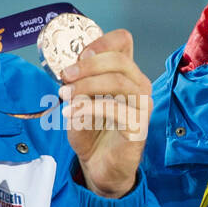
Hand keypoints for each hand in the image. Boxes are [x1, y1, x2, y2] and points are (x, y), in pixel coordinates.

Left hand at [58, 29, 152, 197]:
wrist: (98, 165)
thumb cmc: (91, 130)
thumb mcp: (79, 100)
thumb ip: (77, 83)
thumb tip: (69, 70)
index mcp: (125, 73)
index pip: (123, 41)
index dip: (101, 42)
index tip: (78, 55)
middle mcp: (139, 85)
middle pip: (120, 60)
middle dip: (88, 65)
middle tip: (65, 76)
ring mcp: (142, 106)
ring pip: (119, 82)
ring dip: (87, 86)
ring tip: (65, 95)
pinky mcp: (139, 127)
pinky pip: (117, 109)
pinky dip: (90, 108)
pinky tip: (72, 113)